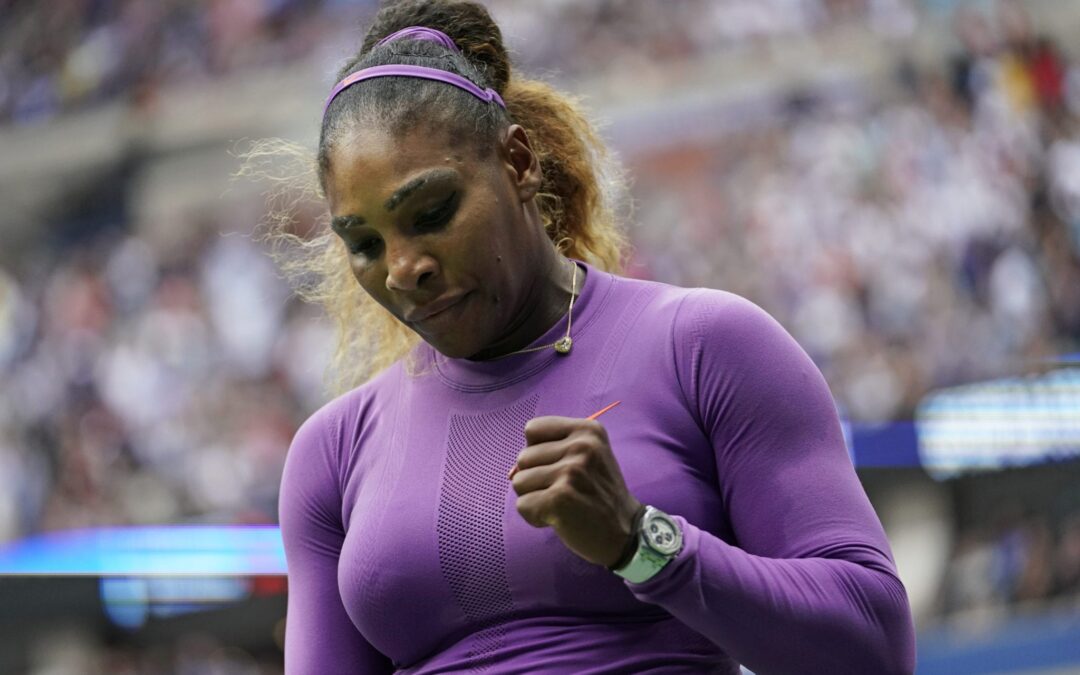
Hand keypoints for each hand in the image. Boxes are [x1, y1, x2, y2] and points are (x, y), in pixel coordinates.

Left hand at [511, 416, 641, 567]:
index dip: (538, 452)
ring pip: (519, 481)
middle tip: (564, 492)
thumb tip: (512, 470)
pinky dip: (535, 516)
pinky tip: (558, 518)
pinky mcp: (560, 499)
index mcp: (588, 430)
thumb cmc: (599, 494)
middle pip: (522, 457)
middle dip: (535, 478)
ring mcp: (570, 472)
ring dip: (534, 497)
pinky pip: (522, 505)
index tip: (558, 467)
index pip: (532, 429)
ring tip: (561, 504)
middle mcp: (581, 447)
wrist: (625, 532)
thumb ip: (552, 451)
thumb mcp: (588, 457)